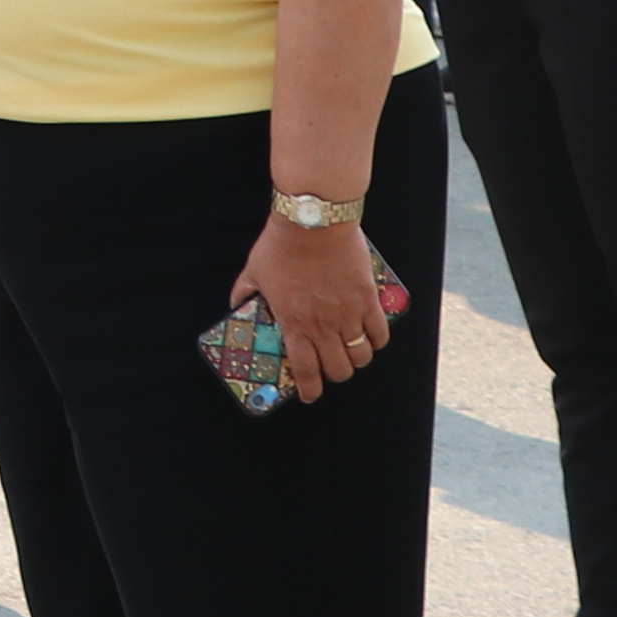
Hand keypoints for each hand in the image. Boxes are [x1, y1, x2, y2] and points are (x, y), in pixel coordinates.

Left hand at [232, 215, 389, 394]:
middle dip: (335, 375)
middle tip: (331, 367)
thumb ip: (244, 292)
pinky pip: (380, 333)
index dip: (310, 390)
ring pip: (361, 356)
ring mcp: (348, 314)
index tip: (310, 395)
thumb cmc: (281, 244)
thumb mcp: (253, 271)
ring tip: (351, 351)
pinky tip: (371, 336)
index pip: (305, 371)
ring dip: (357, 359)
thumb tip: (236, 304)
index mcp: (294, 323)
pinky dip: (377, 340)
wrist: (312, 221)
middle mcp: (323, 325)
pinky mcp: (368, 299)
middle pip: (338, 370)